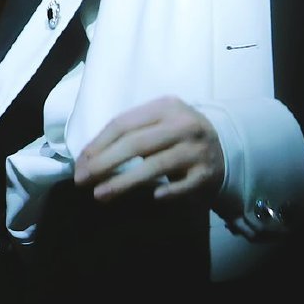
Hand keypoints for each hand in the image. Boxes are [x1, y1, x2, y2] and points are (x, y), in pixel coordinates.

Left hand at [73, 95, 224, 205]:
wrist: (223, 145)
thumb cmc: (177, 134)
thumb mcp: (158, 121)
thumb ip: (130, 133)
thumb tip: (88, 158)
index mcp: (165, 106)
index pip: (124, 123)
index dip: (99, 144)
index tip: (80, 163)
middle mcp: (183, 124)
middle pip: (137, 143)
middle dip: (105, 162)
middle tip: (82, 180)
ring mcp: (196, 149)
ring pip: (156, 165)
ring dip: (125, 181)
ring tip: (100, 194)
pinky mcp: (207, 173)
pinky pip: (184, 185)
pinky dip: (169, 191)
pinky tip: (153, 198)